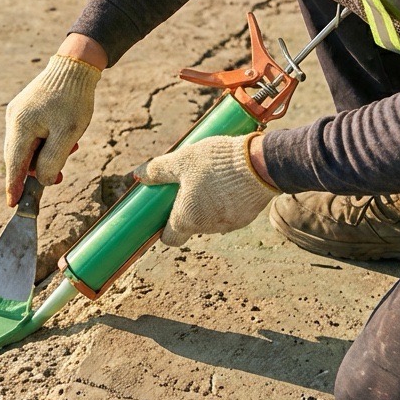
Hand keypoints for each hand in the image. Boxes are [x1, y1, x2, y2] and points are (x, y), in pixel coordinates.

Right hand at [4, 54, 101, 204]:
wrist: (75, 66)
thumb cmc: (73, 100)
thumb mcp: (68, 135)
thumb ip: (53, 161)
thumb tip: (43, 181)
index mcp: (21, 126)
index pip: (14, 164)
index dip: (14, 186)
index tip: (13, 205)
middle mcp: (13, 119)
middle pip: (20, 157)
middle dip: (38, 171)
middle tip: (60, 178)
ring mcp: (18, 113)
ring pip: (27, 146)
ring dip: (46, 155)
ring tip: (70, 147)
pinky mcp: (25, 109)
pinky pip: (31, 134)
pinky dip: (45, 142)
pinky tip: (63, 137)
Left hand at [134, 133, 278, 245]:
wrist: (262, 164)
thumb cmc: (216, 163)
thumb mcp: (181, 161)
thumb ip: (158, 170)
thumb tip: (137, 175)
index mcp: (187, 219)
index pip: (169, 238)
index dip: (163, 227)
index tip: (162, 211)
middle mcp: (207, 228)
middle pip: (190, 225)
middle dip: (186, 208)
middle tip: (187, 184)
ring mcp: (229, 224)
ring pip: (210, 218)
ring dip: (207, 204)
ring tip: (209, 178)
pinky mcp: (247, 217)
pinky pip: (229, 213)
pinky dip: (226, 201)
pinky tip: (228, 181)